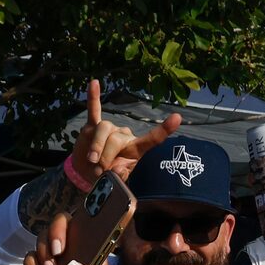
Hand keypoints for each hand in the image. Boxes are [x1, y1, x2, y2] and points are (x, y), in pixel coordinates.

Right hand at [65, 78, 181, 188]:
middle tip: (100, 171)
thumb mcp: (116, 181)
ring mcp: (108, 129)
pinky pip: (93, 109)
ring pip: (104, 128)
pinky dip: (93, 97)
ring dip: (96, 147)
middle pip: (116, 138)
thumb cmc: (106, 175)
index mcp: (135, 149)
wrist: (87, 173)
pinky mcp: (92, 126)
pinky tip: (93, 83)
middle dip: (106, 156)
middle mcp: (124, 135)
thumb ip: (120, 177)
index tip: (177, 118)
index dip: (165, 129)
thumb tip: (117, 170)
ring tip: (92, 160)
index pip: (152, 139)